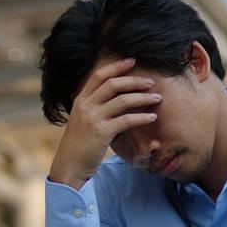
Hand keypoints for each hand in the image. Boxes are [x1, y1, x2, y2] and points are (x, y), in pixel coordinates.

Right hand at [49, 57, 161, 190]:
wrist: (70, 165)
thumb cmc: (81, 144)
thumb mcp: (84, 121)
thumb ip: (97, 108)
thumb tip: (119, 99)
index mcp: (81, 100)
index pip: (99, 76)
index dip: (116, 66)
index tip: (132, 61)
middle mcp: (85, 106)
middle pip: (113, 84)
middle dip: (134, 81)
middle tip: (151, 82)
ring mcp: (93, 118)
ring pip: (122, 100)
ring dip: (142, 98)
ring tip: (157, 98)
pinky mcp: (102, 132)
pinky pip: (126, 120)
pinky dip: (141, 117)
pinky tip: (152, 117)